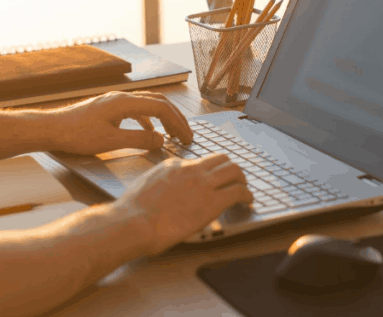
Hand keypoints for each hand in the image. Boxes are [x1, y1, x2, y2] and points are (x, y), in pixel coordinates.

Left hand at [47, 91, 192, 155]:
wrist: (52, 129)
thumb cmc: (77, 135)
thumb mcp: (111, 142)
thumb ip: (138, 140)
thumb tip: (162, 140)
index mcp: (124, 102)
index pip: (161, 108)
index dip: (177, 123)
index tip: (187, 139)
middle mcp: (122, 97)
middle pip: (158, 103)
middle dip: (175, 119)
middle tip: (187, 136)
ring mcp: (115, 102)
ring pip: (148, 106)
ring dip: (163, 119)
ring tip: (174, 135)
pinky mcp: (108, 110)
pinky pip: (136, 112)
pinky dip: (148, 122)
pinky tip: (150, 134)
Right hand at [115, 154, 252, 253]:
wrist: (134, 222)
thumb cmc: (133, 212)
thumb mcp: (144, 186)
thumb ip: (159, 183)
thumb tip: (165, 191)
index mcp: (173, 165)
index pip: (200, 162)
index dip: (209, 171)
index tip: (213, 180)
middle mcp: (190, 170)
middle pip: (221, 159)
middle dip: (231, 169)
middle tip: (235, 180)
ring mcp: (203, 184)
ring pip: (234, 171)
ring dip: (242, 180)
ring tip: (245, 190)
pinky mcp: (212, 202)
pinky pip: (238, 192)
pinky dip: (247, 195)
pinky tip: (248, 201)